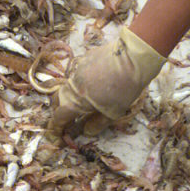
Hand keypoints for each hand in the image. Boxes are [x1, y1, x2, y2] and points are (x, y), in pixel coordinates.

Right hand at [49, 26, 165, 133]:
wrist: (132, 57)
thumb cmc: (123, 88)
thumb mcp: (113, 112)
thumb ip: (97, 124)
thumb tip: (87, 131)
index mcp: (75, 101)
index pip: (58, 117)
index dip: (57, 127)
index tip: (60, 133)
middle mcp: (71, 85)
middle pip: (57, 100)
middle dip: (59, 110)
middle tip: (68, 116)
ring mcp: (76, 70)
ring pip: (66, 86)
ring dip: (70, 95)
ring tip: (82, 100)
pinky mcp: (84, 58)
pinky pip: (76, 73)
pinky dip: (80, 82)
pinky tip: (94, 82)